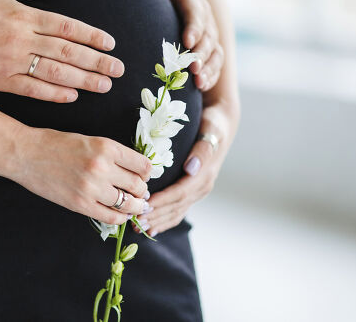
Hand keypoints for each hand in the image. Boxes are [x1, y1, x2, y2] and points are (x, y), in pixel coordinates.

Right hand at [0, 0, 124, 102]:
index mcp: (23, 15)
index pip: (67, 26)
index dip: (92, 35)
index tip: (111, 43)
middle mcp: (21, 39)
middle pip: (68, 51)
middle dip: (97, 61)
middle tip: (119, 70)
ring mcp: (11, 62)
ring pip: (55, 72)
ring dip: (83, 80)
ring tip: (104, 85)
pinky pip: (32, 89)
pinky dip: (53, 93)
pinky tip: (71, 95)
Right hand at [12, 127, 152, 224]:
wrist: (26, 153)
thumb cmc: (56, 143)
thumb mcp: (89, 140)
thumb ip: (112, 154)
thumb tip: (135, 171)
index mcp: (107, 146)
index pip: (143, 165)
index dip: (147, 173)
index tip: (144, 176)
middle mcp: (102, 167)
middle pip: (138, 186)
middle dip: (142, 191)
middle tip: (140, 193)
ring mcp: (91, 187)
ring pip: (128, 204)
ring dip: (135, 207)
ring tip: (135, 206)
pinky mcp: (80, 204)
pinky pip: (111, 217)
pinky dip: (120, 218)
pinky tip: (120, 215)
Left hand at [132, 99, 238, 235]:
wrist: (221, 126)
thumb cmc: (212, 126)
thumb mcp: (210, 132)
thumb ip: (202, 151)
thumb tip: (191, 168)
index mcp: (204, 175)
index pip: (180, 193)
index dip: (161, 201)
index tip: (144, 206)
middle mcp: (201, 187)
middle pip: (176, 206)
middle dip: (155, 215)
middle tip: (134, 220)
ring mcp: (197, 192)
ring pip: (176, 212)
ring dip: (157, 221)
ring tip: (137, 227)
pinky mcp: (192, 192)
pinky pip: (178, 211)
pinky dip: (165, 221)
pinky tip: (152, 229)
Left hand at [156, 0, 223, 90]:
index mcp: (194, 2)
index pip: (196, 14)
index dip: (194, 27)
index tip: (187, 41)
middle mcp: (206, 21)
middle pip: (208, 39)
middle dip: (201, 54)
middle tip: (192, 67)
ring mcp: (209, 38)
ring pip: (214, 54)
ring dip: (207, 69)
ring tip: (198, 81)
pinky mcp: (208, 52)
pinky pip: (213, 66)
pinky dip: (209, 77)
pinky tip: (200, 87)